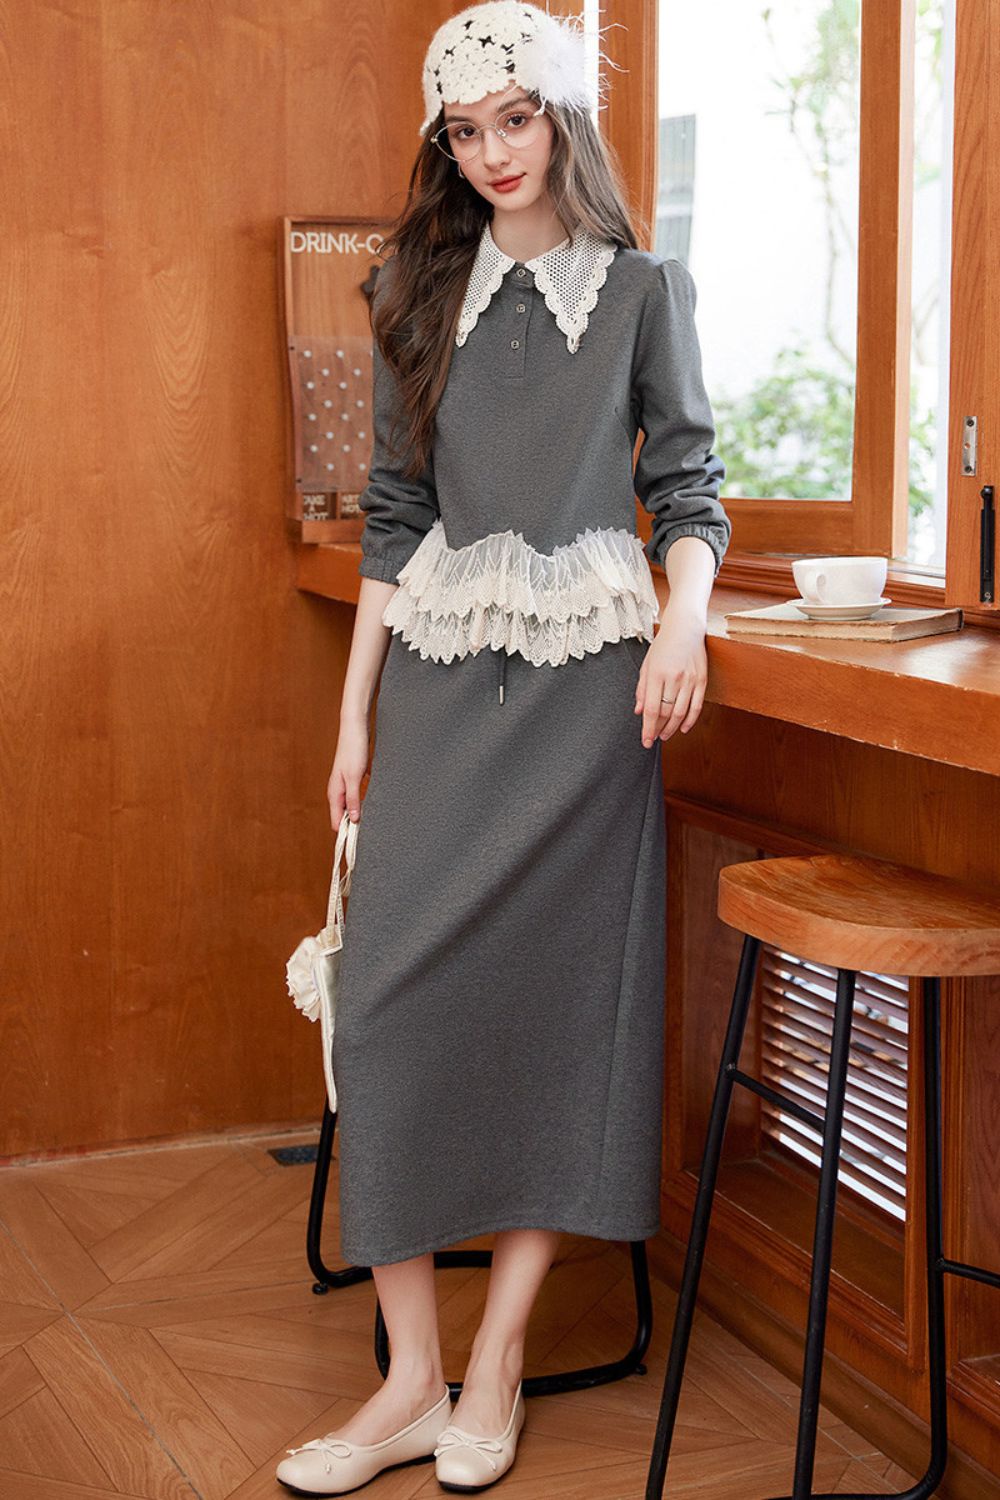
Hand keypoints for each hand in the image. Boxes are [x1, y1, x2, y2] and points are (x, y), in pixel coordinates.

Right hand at [327, 718, 369, 828]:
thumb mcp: (354, 777)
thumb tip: (354, 819)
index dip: (346, 833)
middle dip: (355, 826)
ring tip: (374, 823)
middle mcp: (338, 791)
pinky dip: (366, 802)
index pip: (337, 822)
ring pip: (352, 807)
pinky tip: (376, 805)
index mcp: (335, 793)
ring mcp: (347, 785)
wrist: (355, 728)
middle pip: (344, 817)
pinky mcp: (355, 779)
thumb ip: (353, 798)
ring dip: (361, 814)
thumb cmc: (353, 750)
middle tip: (371, 835)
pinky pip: (359, 796)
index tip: (359, 843)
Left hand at [632, 607, 707, 745]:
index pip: (652, 709)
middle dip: (659, 729)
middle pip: (666, 713)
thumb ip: (642, 690)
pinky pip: (697, 706)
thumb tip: (640, 712)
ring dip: (672, 728)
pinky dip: (690, 720)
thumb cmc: (663, 646)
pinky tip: (683, 728)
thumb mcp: (646, 665)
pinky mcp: (702, 680)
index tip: (645, 741)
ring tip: (665, 735)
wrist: (685, 628)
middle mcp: (674, 678)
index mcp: (657, 674)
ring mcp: (690, 679)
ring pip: (681, 712)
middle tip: (654, 738)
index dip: (648, 728)